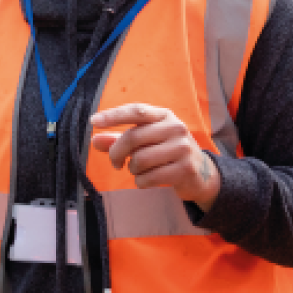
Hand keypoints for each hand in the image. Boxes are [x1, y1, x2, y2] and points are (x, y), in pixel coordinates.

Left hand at [89, 103, 221, 211]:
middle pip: (133, 138)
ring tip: (138, 170)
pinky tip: (146, 180)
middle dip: (116, 153)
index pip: (136, 111)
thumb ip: (119, 139)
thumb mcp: (145, 141)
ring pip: (139, 160)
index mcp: (164, 115)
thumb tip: (95, 141)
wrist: (199, 172)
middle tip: (115, 163)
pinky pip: (148, 178)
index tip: (94, 122)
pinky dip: (140, 182)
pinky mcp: (184, 169)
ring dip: (132, 169)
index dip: (113, 116)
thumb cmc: (165, 152)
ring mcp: (182, 148)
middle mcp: (175, 127)